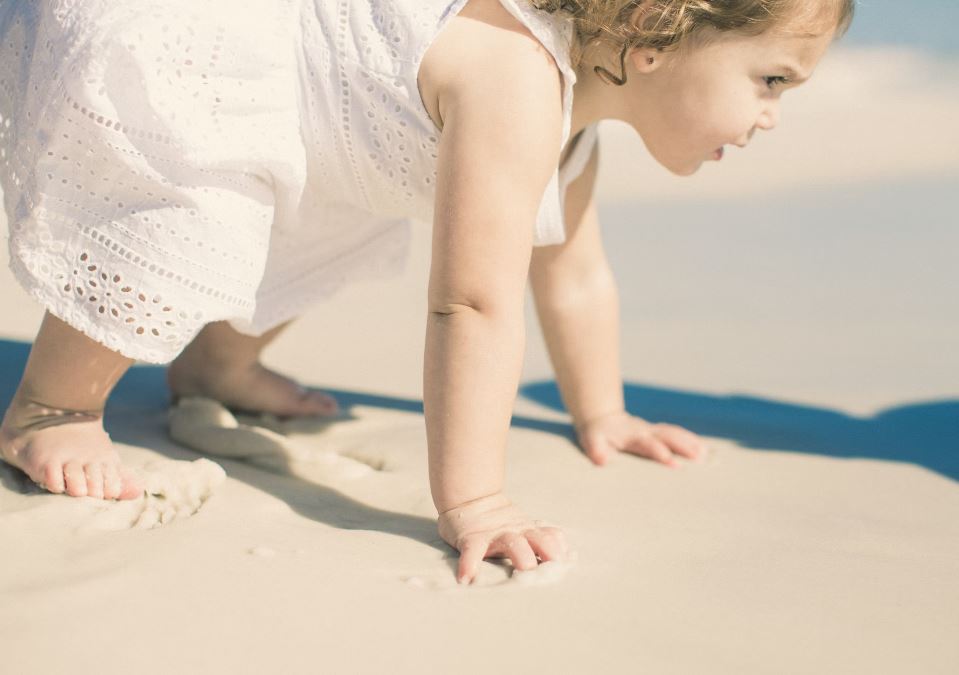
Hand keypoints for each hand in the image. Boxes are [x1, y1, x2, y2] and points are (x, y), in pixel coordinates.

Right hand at [437, 492, 568, 583]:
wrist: (469, 499)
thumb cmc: (498, 524)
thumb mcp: (522, 527)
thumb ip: (541, 538)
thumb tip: (567, 558)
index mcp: (529, 531)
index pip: (551, 537)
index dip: (561, 551)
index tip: (568, 566)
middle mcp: (515, 532)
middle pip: (538, 540)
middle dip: (549, 555)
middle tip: (553, 573)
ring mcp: (494, 535)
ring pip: (513, 544)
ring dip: (522, 558)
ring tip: (524, 573)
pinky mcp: (471, 538)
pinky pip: (472, 552)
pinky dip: (469, 564)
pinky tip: (467, 578)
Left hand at [576, 411, 705, 466]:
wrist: (603, 419)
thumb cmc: (598, 435)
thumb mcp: (592, 441)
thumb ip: (597, 450)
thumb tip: (601, 460)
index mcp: (631, 436)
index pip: (648, 444)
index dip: (659, 451)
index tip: (672, 462)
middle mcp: (646, 431)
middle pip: (668, 436)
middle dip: (684, 446)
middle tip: (700, 458)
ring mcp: (654, 431)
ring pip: (675, 434)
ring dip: (692, 443)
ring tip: (708, 456)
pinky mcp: (659, 433)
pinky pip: (678, 435)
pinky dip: (692, 441)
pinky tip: (706, 451)